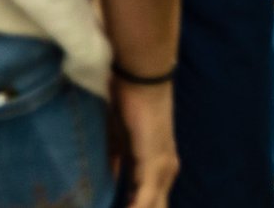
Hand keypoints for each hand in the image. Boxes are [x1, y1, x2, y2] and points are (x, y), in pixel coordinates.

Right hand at [110, 78, 177, 207]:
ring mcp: (163, 170)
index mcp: (159, 166)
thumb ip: (116, 162)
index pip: (150, 202)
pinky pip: (144, 202)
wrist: (142, 79)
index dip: (136, 207)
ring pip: (154, 207)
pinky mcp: (154, 166)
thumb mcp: (118, 140)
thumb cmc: (128, 103)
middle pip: (157, 207)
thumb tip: (107, 180)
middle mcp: (166, 172)